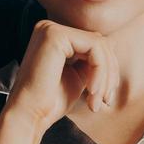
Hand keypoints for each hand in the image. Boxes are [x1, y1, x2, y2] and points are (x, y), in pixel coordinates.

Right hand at [3, 18, 119, 134]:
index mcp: (53, 36)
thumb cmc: (51, 102)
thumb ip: (92, 59)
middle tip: (105, 101)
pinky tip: (92, 92)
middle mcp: (49, 28)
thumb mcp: (78, 76)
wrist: (30, 116)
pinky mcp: (55, 35)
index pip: (93, 44)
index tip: (106, 98)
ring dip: (106, 76)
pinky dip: (100, 72)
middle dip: (109, 73)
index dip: (107, 70)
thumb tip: (113, 43)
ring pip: (99, 45)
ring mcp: (51, 29)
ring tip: (97, 101)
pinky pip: (94, 48)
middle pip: (98, 43)